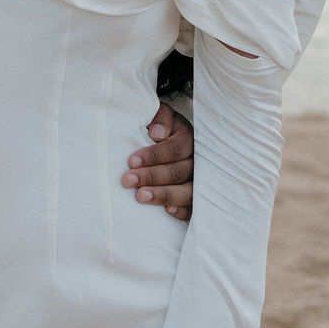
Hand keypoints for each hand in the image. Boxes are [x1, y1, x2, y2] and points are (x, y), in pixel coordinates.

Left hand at [122, 103, 192, 220]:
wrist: (166, 141)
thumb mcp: (160, 116)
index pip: (176, 148)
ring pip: (189, 191)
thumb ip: (160, 118)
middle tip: (128, 180)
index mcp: (189, 138)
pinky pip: (196, 208)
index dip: (154, 155)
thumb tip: (157, 133)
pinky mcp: (197, 198)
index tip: (132, 160)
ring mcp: (200, 181)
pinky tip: (167, 211)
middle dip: (152, 176)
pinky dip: (183, 210)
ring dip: (164, 194)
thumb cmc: (160, 129)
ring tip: (140, 196)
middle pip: (180, 171)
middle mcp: (198, 160)